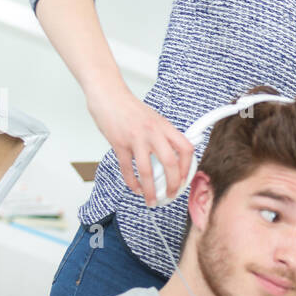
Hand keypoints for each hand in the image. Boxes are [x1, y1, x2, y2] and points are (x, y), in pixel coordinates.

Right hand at [86, 84, 192, 207]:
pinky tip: (135, 188)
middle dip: (173, 184)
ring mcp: (136, 138)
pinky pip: (127, 168)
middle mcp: (153, 132)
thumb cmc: (129, 108)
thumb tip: (174, 156)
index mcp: (164, 126)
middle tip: (171, 195)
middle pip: (170, 163)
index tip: (184, 179)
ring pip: (147, 171)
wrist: (108, 95)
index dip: (187, 167)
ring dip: (151, 190)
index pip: (185, 148)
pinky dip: (132, 182)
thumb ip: (164, 136)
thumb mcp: (154, 118)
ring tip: (152, 200)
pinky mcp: (119, 143)